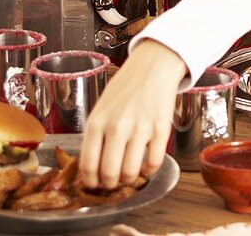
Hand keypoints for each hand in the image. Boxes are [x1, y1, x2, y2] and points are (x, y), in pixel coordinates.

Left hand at [78, 40, 185, 188]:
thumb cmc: (125, 88)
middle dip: (110, 184)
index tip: (95, 184)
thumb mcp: (101, 108)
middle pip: (109, 173)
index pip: (89, 165)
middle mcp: (117, 127)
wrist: (153, 67)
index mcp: (97, 122)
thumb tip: (93, 167)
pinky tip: (147, 164)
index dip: (91, 181)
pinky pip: (154, 162)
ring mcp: (141, 128)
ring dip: (129, 179)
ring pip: (131, 172)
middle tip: (113, 182)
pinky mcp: (162, 128)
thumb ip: (95, 135)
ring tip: (129, 175)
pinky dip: (150, 170)